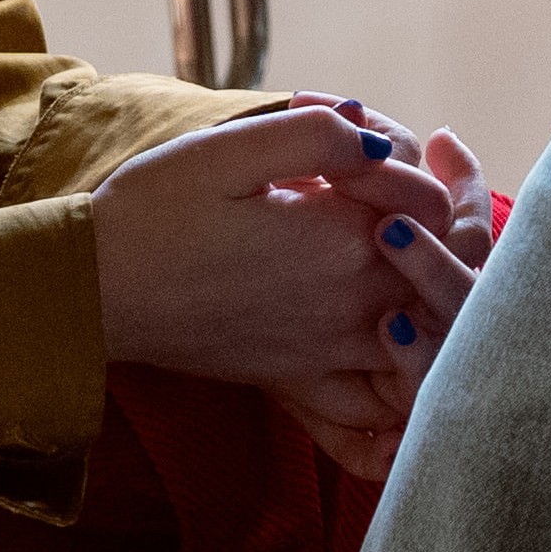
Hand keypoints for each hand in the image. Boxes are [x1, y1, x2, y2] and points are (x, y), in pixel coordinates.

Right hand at [95, 102, 486, 480]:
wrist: (93, 291)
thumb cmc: (153, 211)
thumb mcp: (231, 147)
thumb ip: (318, 136)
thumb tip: (381, 138)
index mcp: (338, 245)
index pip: (434, 207)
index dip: (431, 166)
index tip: (405, 136)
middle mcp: (346, 309)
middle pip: (448, 274)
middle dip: (457, 217)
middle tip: (438, 171)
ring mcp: (324, 354)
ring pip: (426, 343)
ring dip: (446, 296)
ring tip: (434, 246)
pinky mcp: (295, 381)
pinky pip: (372, 415)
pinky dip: (402, 392)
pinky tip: (402, 352)